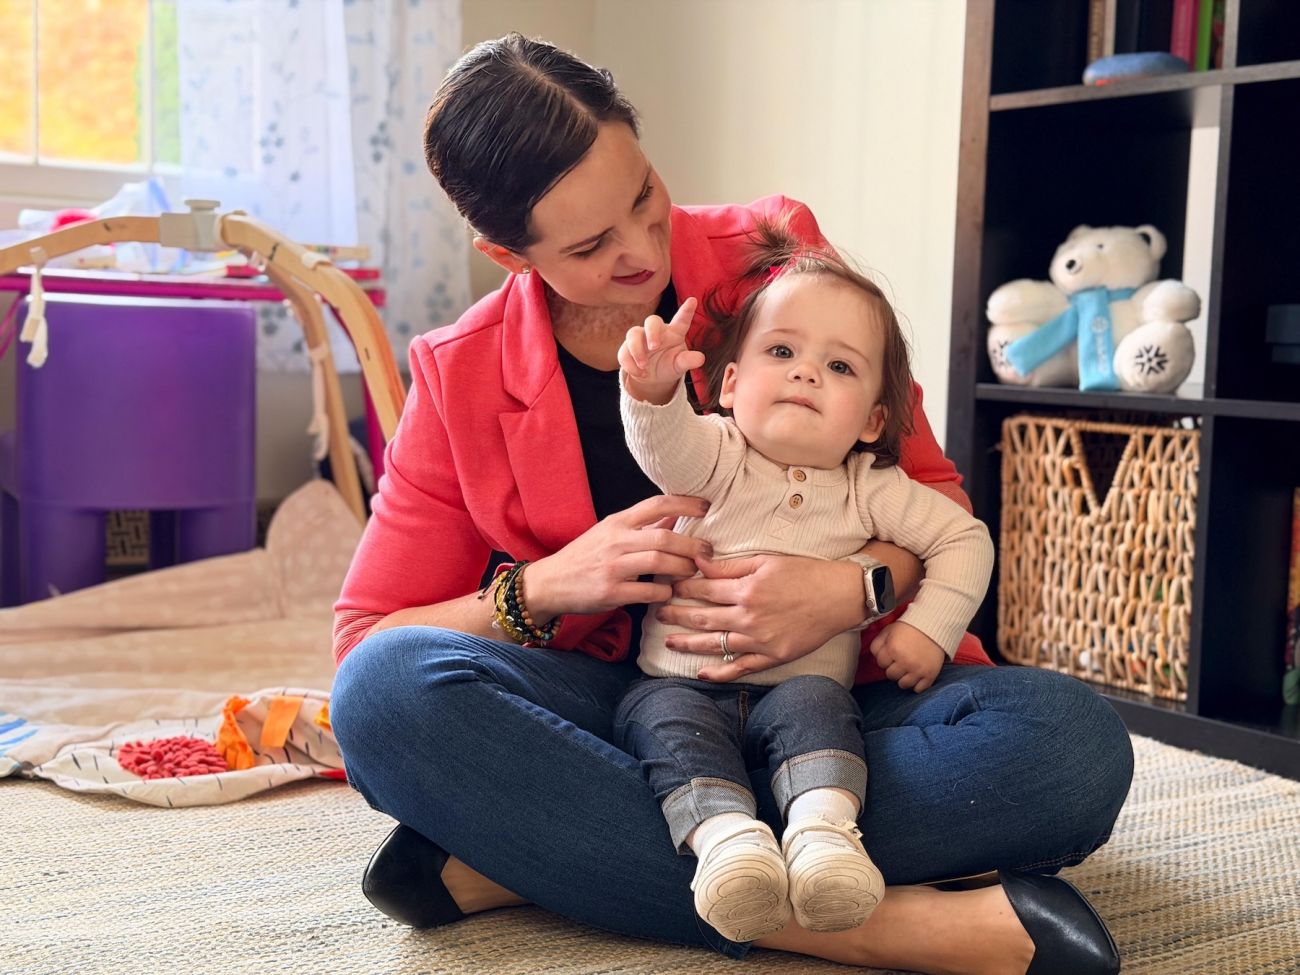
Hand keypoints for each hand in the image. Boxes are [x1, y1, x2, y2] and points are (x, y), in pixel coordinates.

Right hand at [523, 494, 711, 620]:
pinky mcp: (611, 593)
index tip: (706, 507)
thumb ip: (641, 526)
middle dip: (693, 545)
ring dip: (683, 568)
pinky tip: (670, 592)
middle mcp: (616, 541)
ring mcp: (613, 567)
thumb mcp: (609, 532)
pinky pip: (649, 591)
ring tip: (693, 572)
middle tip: (708, 552)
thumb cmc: (584, 556)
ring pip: (660, 562)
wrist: (550, 583)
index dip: (685, 503)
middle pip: (665, 537)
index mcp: (617, 522)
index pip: (657, 504)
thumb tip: (673, 518)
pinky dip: (665, 592)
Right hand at [617, 296, 703, 403]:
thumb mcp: (679, 365)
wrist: (652, 378)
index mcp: (674, 332)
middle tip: (654, 346)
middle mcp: (657, 331)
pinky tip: (641, 374)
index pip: (681, 320)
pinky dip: (631, 365)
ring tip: (644, 366)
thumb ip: (688, 361)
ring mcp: (640, 338)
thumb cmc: (669, 366)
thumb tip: (701, 359)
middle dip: (652, 332)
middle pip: (651, 320)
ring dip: (637, 350)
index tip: (693, 301)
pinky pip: (624, 352)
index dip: (686, 311)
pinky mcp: (627, 349)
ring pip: (633, 334)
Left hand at [658, 554, 863, 681]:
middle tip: (657, 614)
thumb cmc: (805, 573)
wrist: (840, 597)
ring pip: (715, 644)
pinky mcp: (772, 657)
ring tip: (668, 642)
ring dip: (688, 644)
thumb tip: (699, 562)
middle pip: (703, 618)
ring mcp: (759, 640)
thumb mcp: (767, 561)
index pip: (704, 590)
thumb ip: (730, 566)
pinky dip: (719, 672)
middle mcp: (749, 617)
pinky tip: (700, 673)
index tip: (667, 586)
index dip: (682, 588)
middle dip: (677, 616)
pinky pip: (739, 668)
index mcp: (746, 590)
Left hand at [869, 621, 944, 692]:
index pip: (881, 664)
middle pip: (891, 676)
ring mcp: (918, 670)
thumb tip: (876, 657)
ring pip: (903, 685)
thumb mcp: (888, 630)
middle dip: (893, 668)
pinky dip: (917, 684)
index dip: (885, 659)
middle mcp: (905, 662)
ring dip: (904, 678)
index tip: (891, 655)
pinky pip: (918, 689)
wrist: (934, 626)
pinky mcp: (930, 675)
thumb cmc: (909, 628)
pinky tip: (917, 675)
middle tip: (900, 661)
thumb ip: (877, 644)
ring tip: (908, 669)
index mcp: (893, 650)